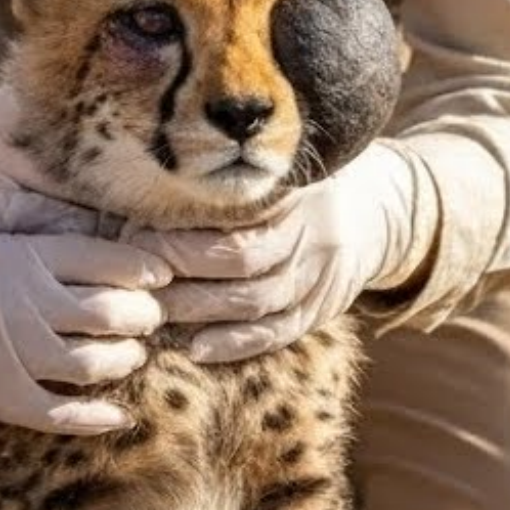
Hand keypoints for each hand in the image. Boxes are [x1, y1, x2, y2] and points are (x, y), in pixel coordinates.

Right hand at [0, 191, 170, 433]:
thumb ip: (22, 212)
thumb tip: (75, 211)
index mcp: (21, 257)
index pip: (109, 262)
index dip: (145, 270)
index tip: (158, 274)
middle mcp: (27, 307)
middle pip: (116, 313)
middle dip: (145, 314)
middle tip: (150, 313)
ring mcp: (14, 358)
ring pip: (100, 364)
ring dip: (126, 358)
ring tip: (129, 351)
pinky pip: (65, 415)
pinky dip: (99, 416)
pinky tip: (118, 412)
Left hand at [130, 143, 432, 363]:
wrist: (377, 209)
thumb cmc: (302, 180)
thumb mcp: (280, 160)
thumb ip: (232, 167)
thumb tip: (153, 162)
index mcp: (296, 192)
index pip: (234, 214)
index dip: (184, 231)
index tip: (134, 232)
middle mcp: (312, 234)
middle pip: (242, 260)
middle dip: (181, 271)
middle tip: (132, 276)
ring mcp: (320, 276)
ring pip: (256, 302)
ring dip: (200, 312)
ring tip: (150, 314)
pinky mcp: (321, 310)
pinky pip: (278, 333)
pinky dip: (237, 344)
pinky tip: (197, 350)